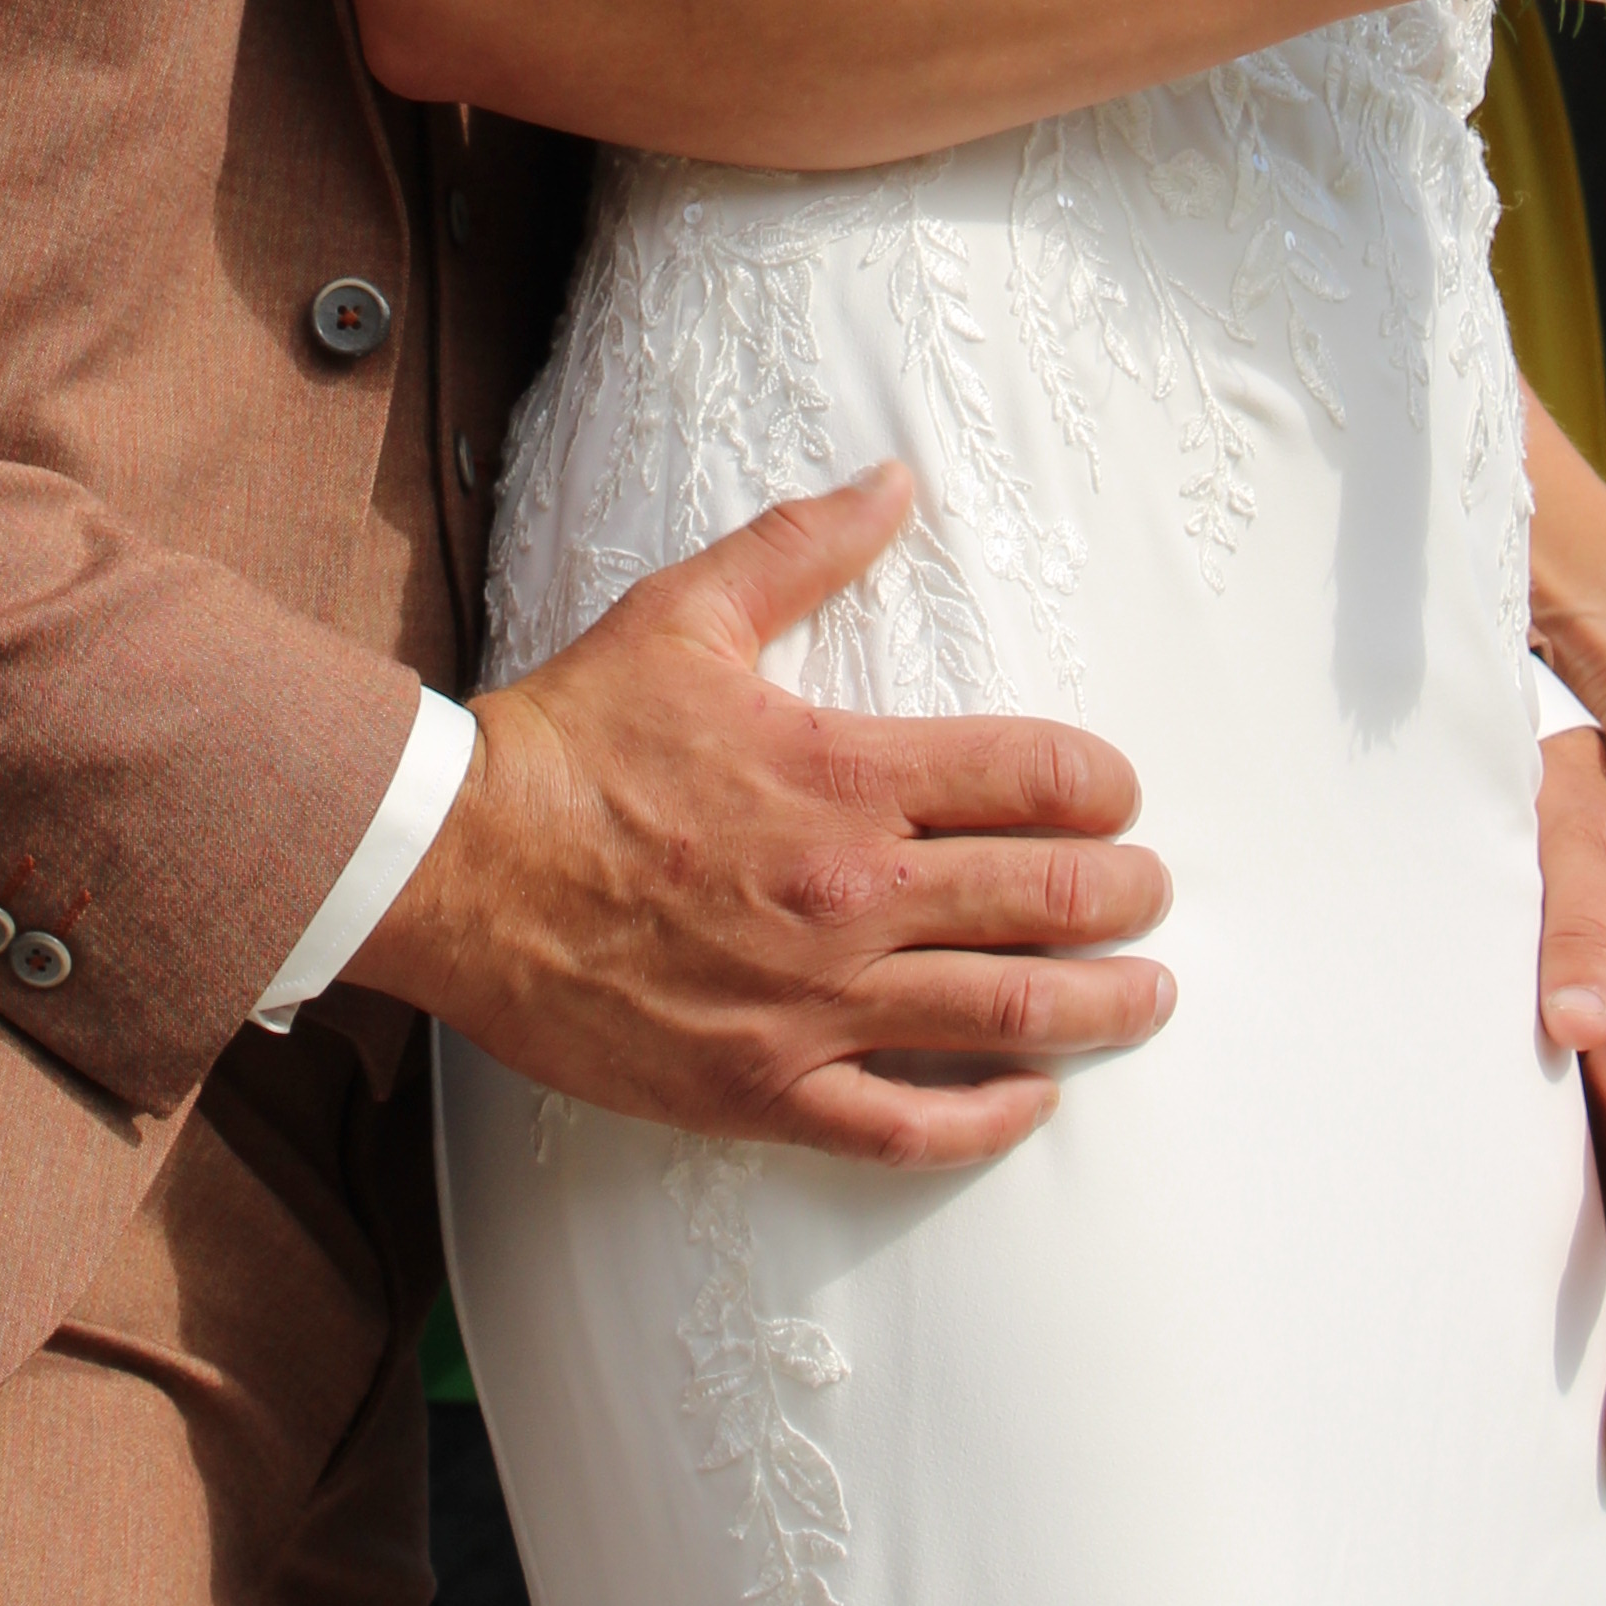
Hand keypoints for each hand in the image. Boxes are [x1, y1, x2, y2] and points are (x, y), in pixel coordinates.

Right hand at [354, 460, 1175, 1168]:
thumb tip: (894, 482)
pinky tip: (1031, 1098)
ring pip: (1009, 1016)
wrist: (454, 867)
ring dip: (1101, 1005)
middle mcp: (852, 895)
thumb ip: (803, 546)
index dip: (1103, 786)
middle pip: (1051, 900)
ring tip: (1145, 993)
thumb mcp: (687, 615)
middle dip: (1126, 895)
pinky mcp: (765, 1088)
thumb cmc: (570, 741)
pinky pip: (909, 1123)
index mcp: (846, 775)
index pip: (1036, 778)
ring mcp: (815, 1003)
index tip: (1116, 794)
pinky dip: (990, 1117)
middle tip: (1151, 892)